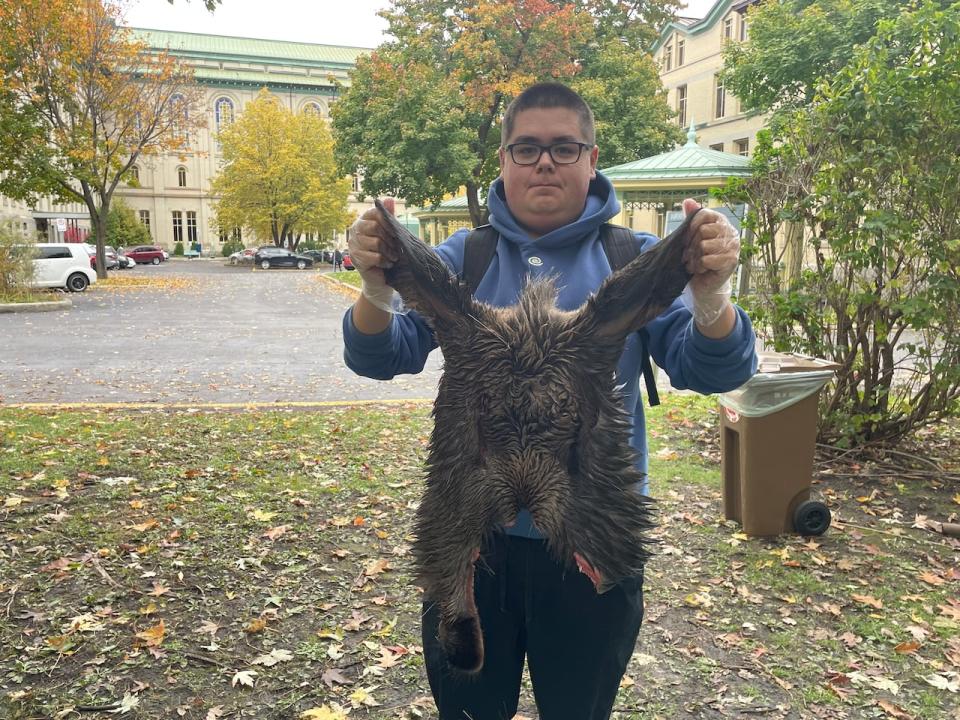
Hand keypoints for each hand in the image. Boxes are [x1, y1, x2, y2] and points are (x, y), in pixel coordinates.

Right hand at [349, 206, 400, 310]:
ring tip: (393, 257)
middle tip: (396, 247)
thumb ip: (388, 216)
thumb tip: (389, 199)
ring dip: (389, 252)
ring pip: (377, 243)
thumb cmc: (386, 251)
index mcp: (364, 220)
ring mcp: (353, 244)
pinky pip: (376, 257)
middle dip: (390, 239)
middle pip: (375, 227)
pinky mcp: (356, 258)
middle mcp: (355, 229)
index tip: (396, 232)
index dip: (388, 221)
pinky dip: (385, 261)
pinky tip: (387, 264)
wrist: (380, 276)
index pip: (375, 212)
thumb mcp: (390, 232)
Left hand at [681, 198, 738, 327]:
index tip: (686, 239)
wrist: (703, 284)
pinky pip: (707, 259)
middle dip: (691, 245)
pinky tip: (701, 270)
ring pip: (704, 245)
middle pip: (702, 230)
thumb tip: (688, 201)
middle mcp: (729, 231)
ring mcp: (733, 245)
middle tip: (691, 255)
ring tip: (695, 263)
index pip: (703, 214)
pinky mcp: (731, 260)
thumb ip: (691, 219)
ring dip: (694, 257)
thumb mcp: (691, 238)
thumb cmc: (696, 259)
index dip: (691, 226)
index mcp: (720, 222)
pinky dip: (700, 266)